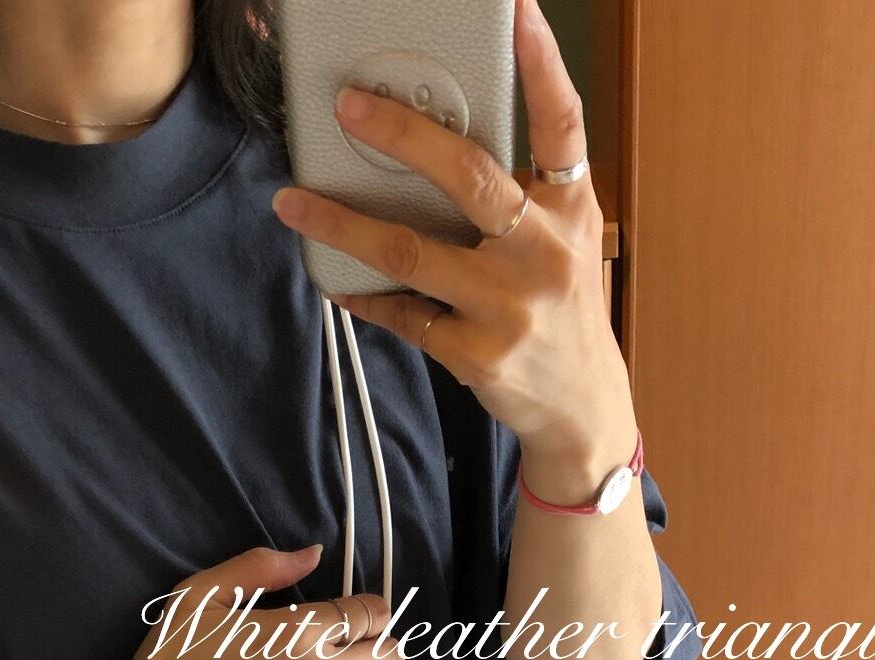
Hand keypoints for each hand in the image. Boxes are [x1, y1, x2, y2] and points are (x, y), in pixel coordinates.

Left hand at [268, 0, 637, 480]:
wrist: (580, 404)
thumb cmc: (561, 309)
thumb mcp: (564, 242)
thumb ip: (521, 197)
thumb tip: (433, 149)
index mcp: (571, 210)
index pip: (562, 124)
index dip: (542, 63)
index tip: (517, 9)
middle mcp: (543, 253)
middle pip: (468, 177)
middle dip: (402, 135)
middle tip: (349, 107)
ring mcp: (508, 307)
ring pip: (409, 251)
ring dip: (342, 224)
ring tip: (294, 202)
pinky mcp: (475, 353)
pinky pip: (402, 313)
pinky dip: (363, 294)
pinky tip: (335, 279)